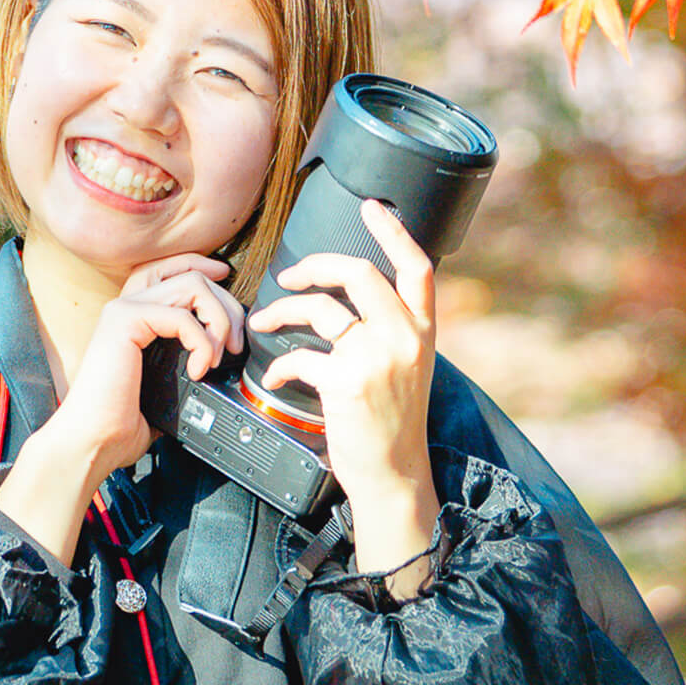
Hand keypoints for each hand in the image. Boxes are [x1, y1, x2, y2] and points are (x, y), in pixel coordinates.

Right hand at [0, 252, 243, 565]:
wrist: (92, 442)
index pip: (168, 269)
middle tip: (235, 344)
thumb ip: (182, 364)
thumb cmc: (119, 423)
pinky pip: (183, 317)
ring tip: (218, 357)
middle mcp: (125, 305)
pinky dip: (203, 342)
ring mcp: (123, 310)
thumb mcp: (162, 386)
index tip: (224, 276)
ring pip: (191, 286)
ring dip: (219, 320)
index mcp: (131, 315)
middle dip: (224, 304)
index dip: (200, 265)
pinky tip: (199, 370)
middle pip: (189, 275)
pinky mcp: (125, 321)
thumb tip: (219, 366)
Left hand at [248, 199, 439, 575]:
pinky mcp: (347, 383)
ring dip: (282, 310)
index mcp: (423, 331)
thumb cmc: (392, 423)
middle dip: (315, 265)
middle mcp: (405, 338)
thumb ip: (390, 330)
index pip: (418, 266)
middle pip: (359, 272)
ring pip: (321, 309)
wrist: (394, 478)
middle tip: (288, 275)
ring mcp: (377, 358)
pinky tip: (273, 376)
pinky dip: (278, 364)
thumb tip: (352, 300)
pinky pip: (300, 355)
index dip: (394, 231)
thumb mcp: (407, 368)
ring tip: (263, 321)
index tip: (372, 206)